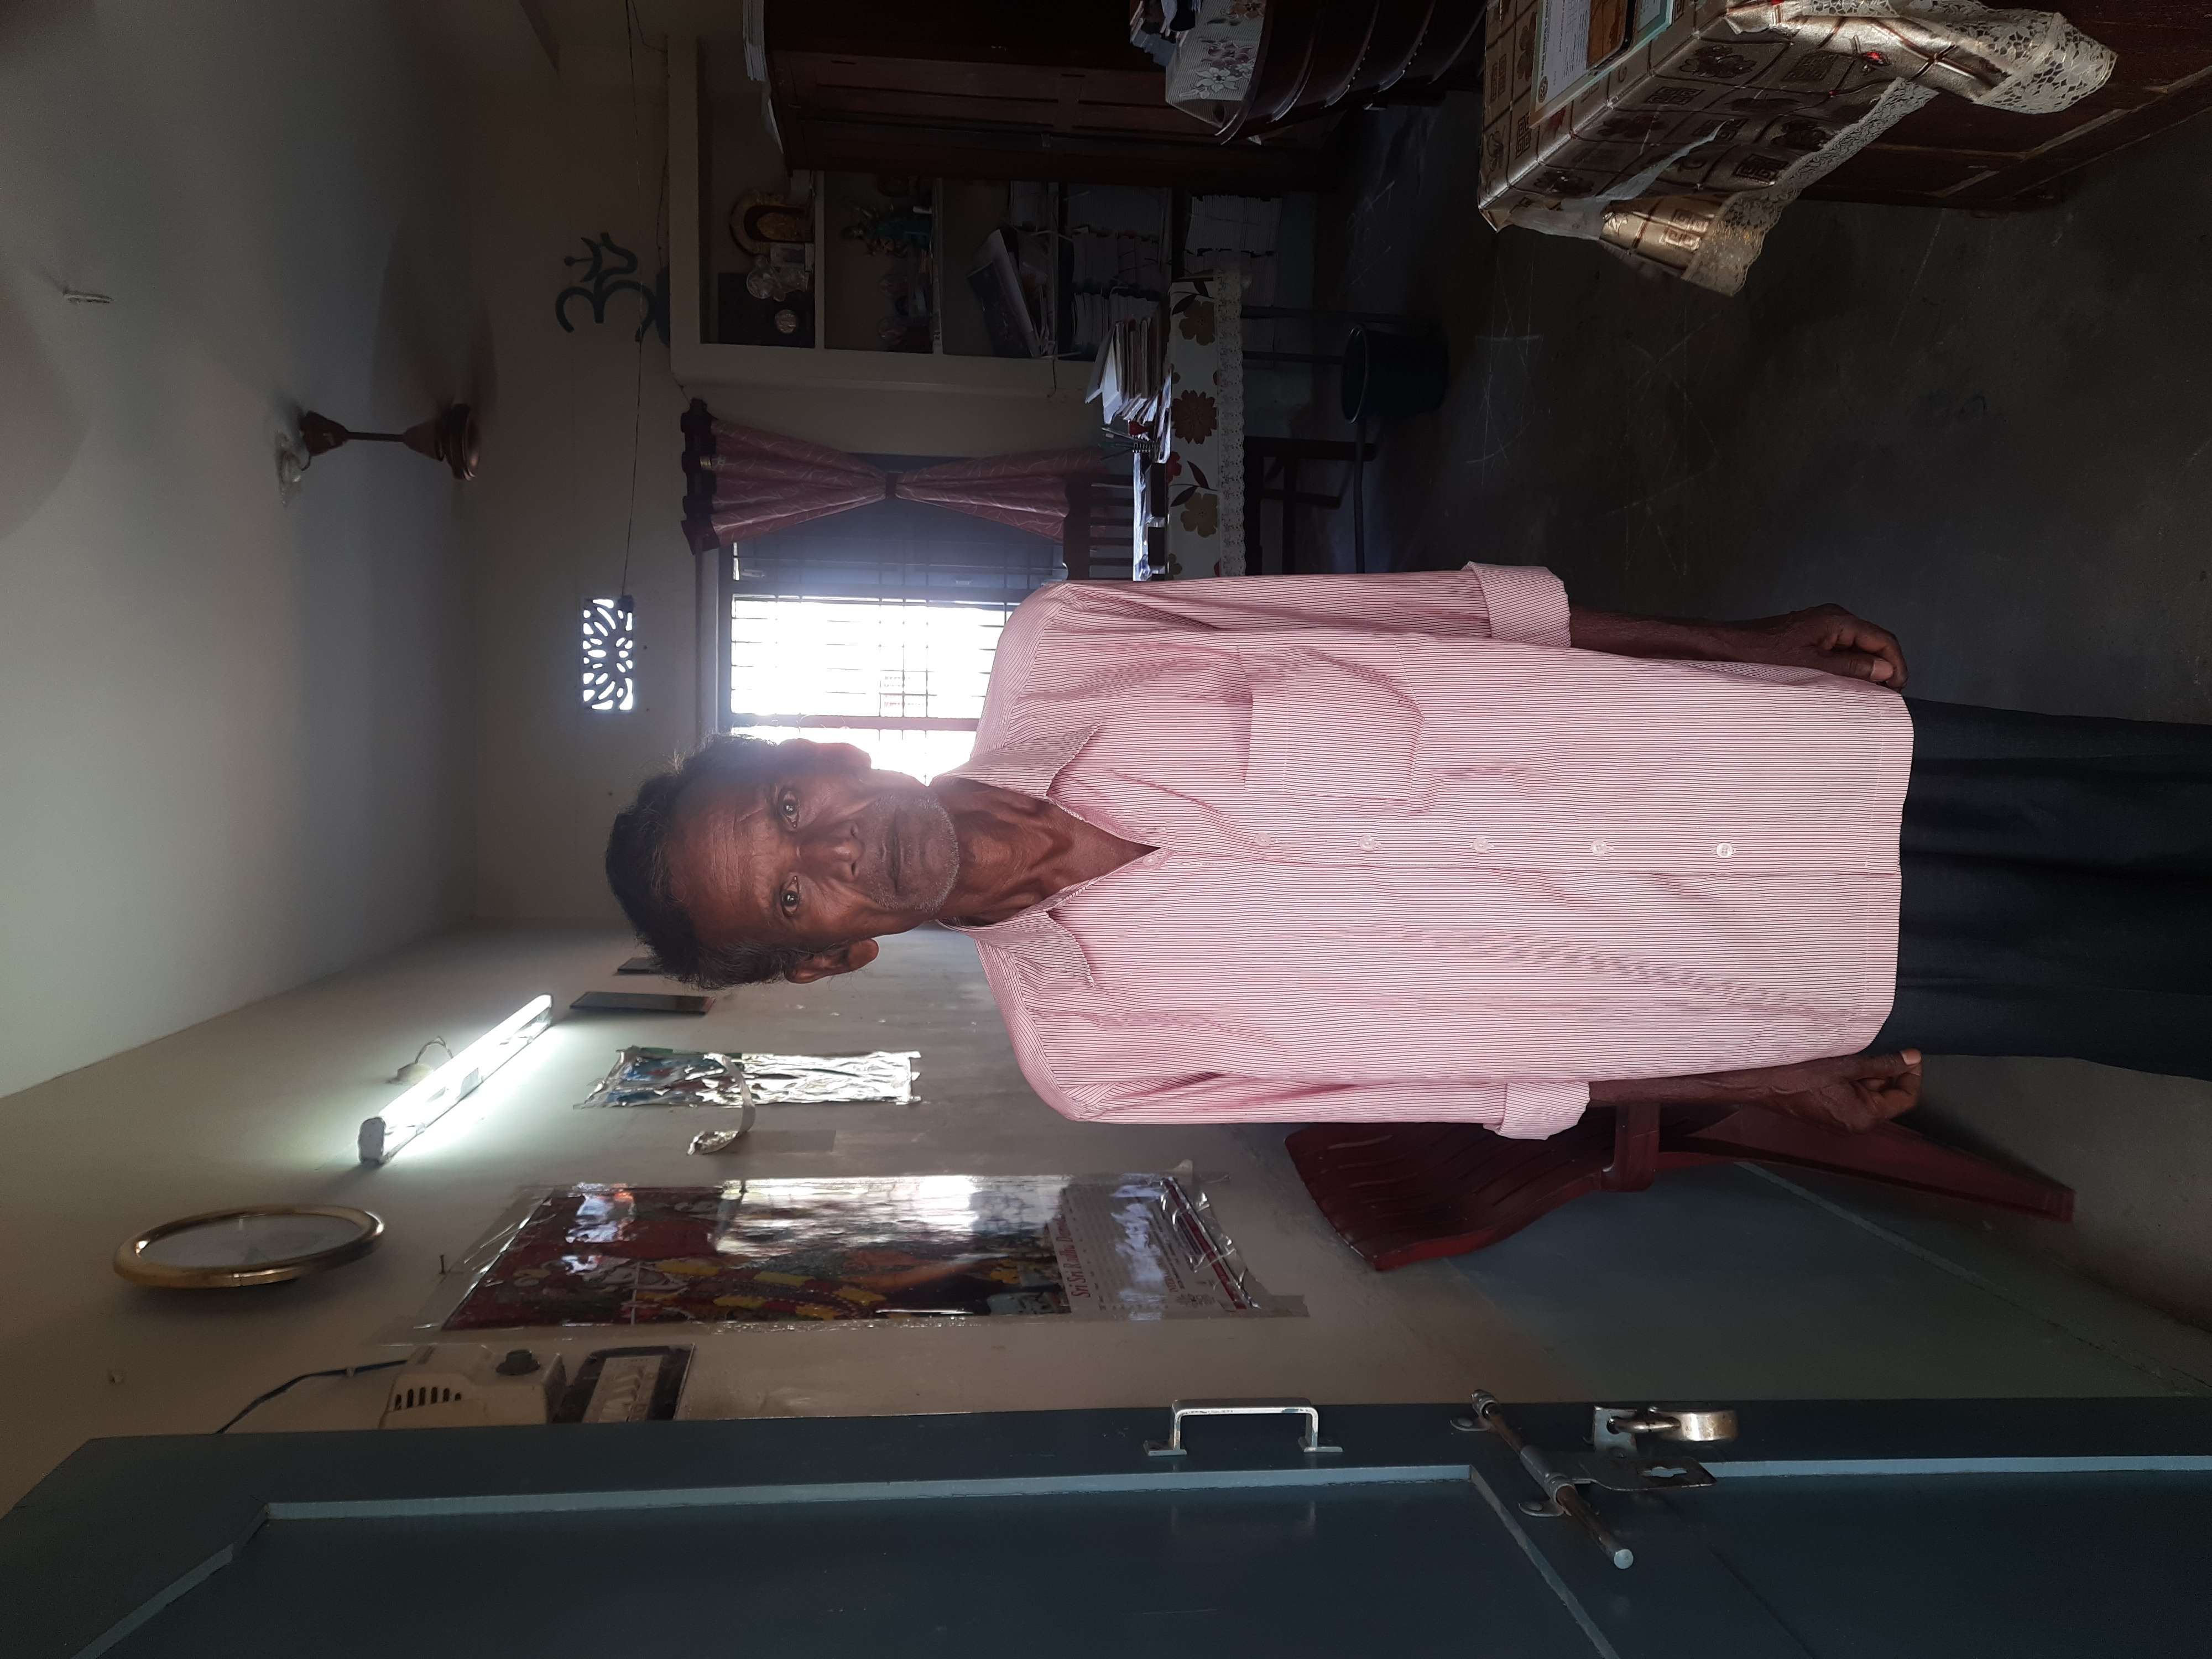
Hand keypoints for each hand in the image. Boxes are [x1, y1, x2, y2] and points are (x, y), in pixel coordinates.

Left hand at [1723, 605, 1907, 688]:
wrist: (1728, 647)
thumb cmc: (1761, 654)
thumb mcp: (1812, 666)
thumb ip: (1851, 668)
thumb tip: (1885, 671)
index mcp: (1838, 620)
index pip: (1883, 640)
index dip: (1896, 665)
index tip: (1898, 689)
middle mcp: (1834, 619)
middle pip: (1874, 642)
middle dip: (1884, 668)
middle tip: (1887, 697)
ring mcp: (1822, 626)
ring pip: (1858, 648)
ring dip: (1866, 670)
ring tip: (1869, 695)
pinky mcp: (1811, 636)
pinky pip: (1840, 650)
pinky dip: (1848, 667)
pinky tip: (1847, 686)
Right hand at [1743, 1050, 1922, 1131]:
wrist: (1760, 1081)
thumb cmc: (1799, 1074)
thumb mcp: (1847, 1065)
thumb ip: (1884, 1064)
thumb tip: (1912, 1059)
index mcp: (1864, 1117)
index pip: (1905, 1099)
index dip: (1911, 1075)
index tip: (1910, 1055)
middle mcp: (1856, 1123)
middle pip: (1887, 1097)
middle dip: (1888, 1073)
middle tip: (1880, 1049)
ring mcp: (1842, 1118)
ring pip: (1869, 1094)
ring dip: (1869, 1074)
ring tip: (1855, 1054)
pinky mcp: (1829, 1111)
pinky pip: (1853, 1095)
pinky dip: (1854, 1079)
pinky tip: (1843, 1062)